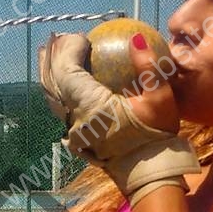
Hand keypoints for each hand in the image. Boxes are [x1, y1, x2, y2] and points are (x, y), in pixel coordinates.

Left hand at [38, 33, 198, 205]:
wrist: (149, 175)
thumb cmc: (156, 137)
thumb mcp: (159, 98)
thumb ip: (147, 65)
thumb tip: (135, 38)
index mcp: (90, 106)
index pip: (67, 71)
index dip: (69, 50)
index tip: (81, 37)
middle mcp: (75, 119)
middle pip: (53, 82)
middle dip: (54, 57)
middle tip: (59, 39)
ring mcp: (74, 132)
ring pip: (54, 98)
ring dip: (53, 76)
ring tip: (54, 56)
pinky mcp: (78, 141)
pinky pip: (63, 112)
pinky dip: (61, 94)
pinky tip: (67, 86)